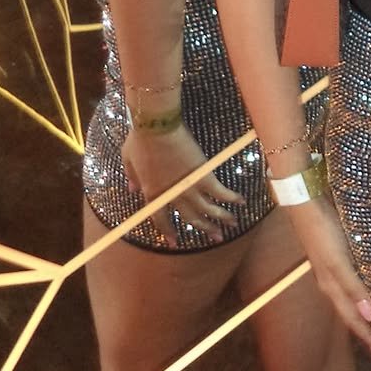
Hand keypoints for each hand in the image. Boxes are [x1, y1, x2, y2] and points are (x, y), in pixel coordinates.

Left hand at [122, 123, 244, 246]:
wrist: (157, 128)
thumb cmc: (141, 141)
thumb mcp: (129, 161)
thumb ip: (132, 178)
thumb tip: (132, 190)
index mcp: (153, 193)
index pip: (161, 220)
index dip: (168, 232)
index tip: (175, 242)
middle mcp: (173, 196)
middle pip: (191, 218)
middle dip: (205, 228)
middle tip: (216, 237)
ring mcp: (189, 187)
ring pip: (208, 209)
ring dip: (222, 218)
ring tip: (233, 224)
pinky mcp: (203, 176)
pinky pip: (220, 192)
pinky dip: (231, 198)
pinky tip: (241, 202)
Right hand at [287, 198, 370, 358]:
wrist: (305, 203)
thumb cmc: (322, 232)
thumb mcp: (338, 262)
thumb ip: (353, 287)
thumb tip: (370, 317)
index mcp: (332, 288)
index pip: (354, 320)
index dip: (367, 337)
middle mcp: (333, 282)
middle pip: (353, 312)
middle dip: (368, 330)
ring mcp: (334, 268)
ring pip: (354, 297)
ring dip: (368, 311)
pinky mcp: (340, 254)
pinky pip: (356, 279)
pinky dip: (366, 289)